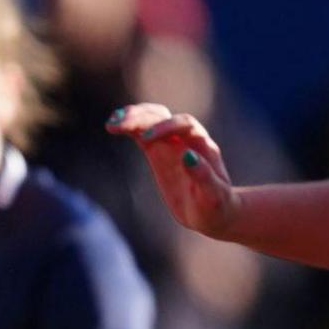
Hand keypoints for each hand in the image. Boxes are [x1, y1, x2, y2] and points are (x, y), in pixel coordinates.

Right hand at [108, 103, 241, 240]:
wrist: (212, 212)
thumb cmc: (215, 206)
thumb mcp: (213, 195)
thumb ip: (203, 175)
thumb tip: (187, 156)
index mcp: (202, 145)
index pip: (184, 124)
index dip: (165, 127)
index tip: (146, 138)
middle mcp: (185, 139)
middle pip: (163, 116)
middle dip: (143, 118)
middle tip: (121, 123)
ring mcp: (170, 144)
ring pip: (151, 120)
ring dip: (133, 118)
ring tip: (112, 123)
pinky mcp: (157, 152)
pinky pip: (142, 134)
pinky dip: (129, 128)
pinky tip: (113, 126)